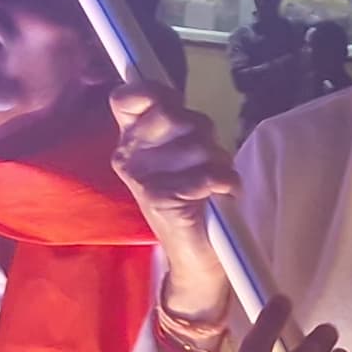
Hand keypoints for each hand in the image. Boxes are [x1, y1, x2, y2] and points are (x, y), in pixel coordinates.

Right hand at [110, 83, 238, 322]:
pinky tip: (220, 194)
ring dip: (217, 161)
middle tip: (204, 160)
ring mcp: (144, 178)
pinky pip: (206, 175)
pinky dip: (224, 181)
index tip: (173, 107)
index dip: (154, 93)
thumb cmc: (191, 199)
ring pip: (197, 144)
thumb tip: (174, 97)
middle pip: (174, 114)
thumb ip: (177, 123)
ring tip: (212, 182)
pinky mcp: (162, 199)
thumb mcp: (183, 154)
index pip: (126, 97)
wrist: (193, 258)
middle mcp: (130, 156)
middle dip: (202, 134)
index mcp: (130, 142)